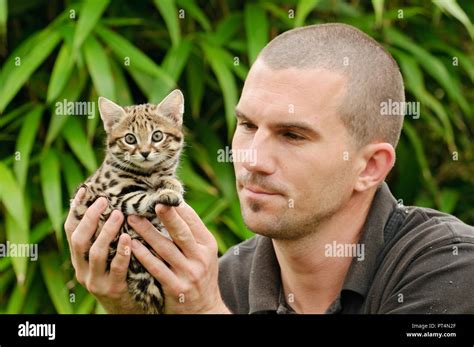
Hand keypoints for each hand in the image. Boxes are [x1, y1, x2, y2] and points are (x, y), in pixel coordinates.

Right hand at [64, 188, 143, 313]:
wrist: (126, 310)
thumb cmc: (121, 276)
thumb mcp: (107, 257)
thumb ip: (105, 237)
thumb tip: (110, 204)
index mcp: (78, 259)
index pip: (70, 231)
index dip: (76, 210)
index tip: (84, 190)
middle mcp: (81, 269)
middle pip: (78, 240)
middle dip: (90, 218)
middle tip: (104, 200)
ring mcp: (95, 281)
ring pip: (96, 253)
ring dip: (107, 231)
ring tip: (119, 214)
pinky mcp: (112, 289)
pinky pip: (116, 268)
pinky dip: (122, 252)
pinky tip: (130, 239)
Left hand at [128, 202, 229, 313]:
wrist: (205, 309)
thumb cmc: (200, 275)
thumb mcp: (203, 253)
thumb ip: (191, 234)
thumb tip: (174, 207)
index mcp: (208, 245)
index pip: (193, 221)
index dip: (177, 207)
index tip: (161, 194)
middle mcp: (201, 257)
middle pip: (181, 232)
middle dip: (167, 216)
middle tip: (152, 201)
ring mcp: (189, 273)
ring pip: (165, 249)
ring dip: (147, 232)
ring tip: (132, 219)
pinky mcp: (176, 287)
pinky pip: (156, 268)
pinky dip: (143, 255)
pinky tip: (131, 245)